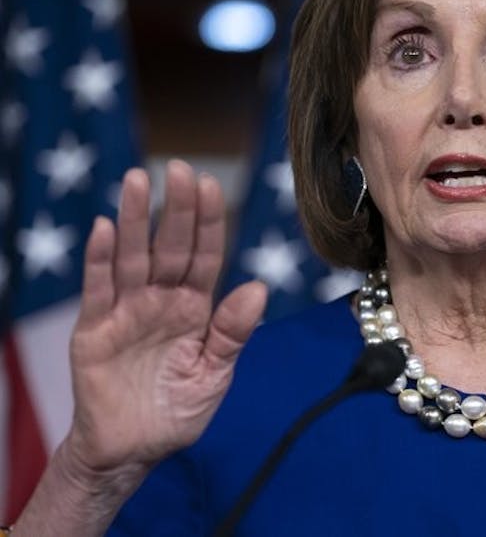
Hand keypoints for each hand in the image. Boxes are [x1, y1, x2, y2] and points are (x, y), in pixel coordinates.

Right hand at [64, 160, 266, 478]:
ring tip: (138, 181)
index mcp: (195, 307)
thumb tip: (258, 287)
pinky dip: (100, 260)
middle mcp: (161, 300)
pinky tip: (105, 228)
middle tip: (180, 168)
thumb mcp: (214, 374)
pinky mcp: (94, 330)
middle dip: (176, 208)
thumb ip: (233, 333)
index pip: (204, 255)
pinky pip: (98, 290)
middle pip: (170, 246)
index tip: (212, 185)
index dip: (208, 222)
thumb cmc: (176, 410)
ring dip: (136, 220)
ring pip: (132, 257)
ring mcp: (126, 311)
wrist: (133, 451)